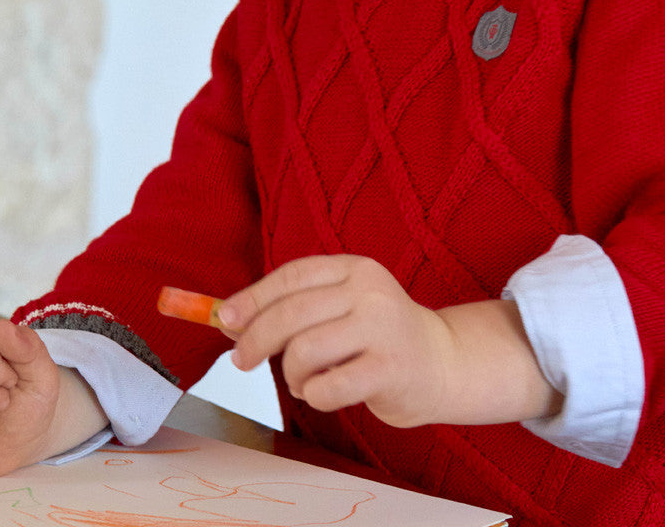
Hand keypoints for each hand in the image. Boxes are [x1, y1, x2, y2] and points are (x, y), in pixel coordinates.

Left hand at [219, 255, 454, 428]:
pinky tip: (325, 392)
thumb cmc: (377, 337)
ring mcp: (383, 328)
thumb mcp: (342, 307)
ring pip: (304, 351)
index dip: (254, 297)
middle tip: (241, 361)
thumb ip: (294, 308)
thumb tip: (229, 318)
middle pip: (292, 312)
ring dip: (292, 375)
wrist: (439, 362)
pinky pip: (327, 387)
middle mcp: (370, 291)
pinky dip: (314, 396)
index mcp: (354, 269)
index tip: (225, 319)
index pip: (293, 276)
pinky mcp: (389, 369)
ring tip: (304, 381)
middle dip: (256, 339)